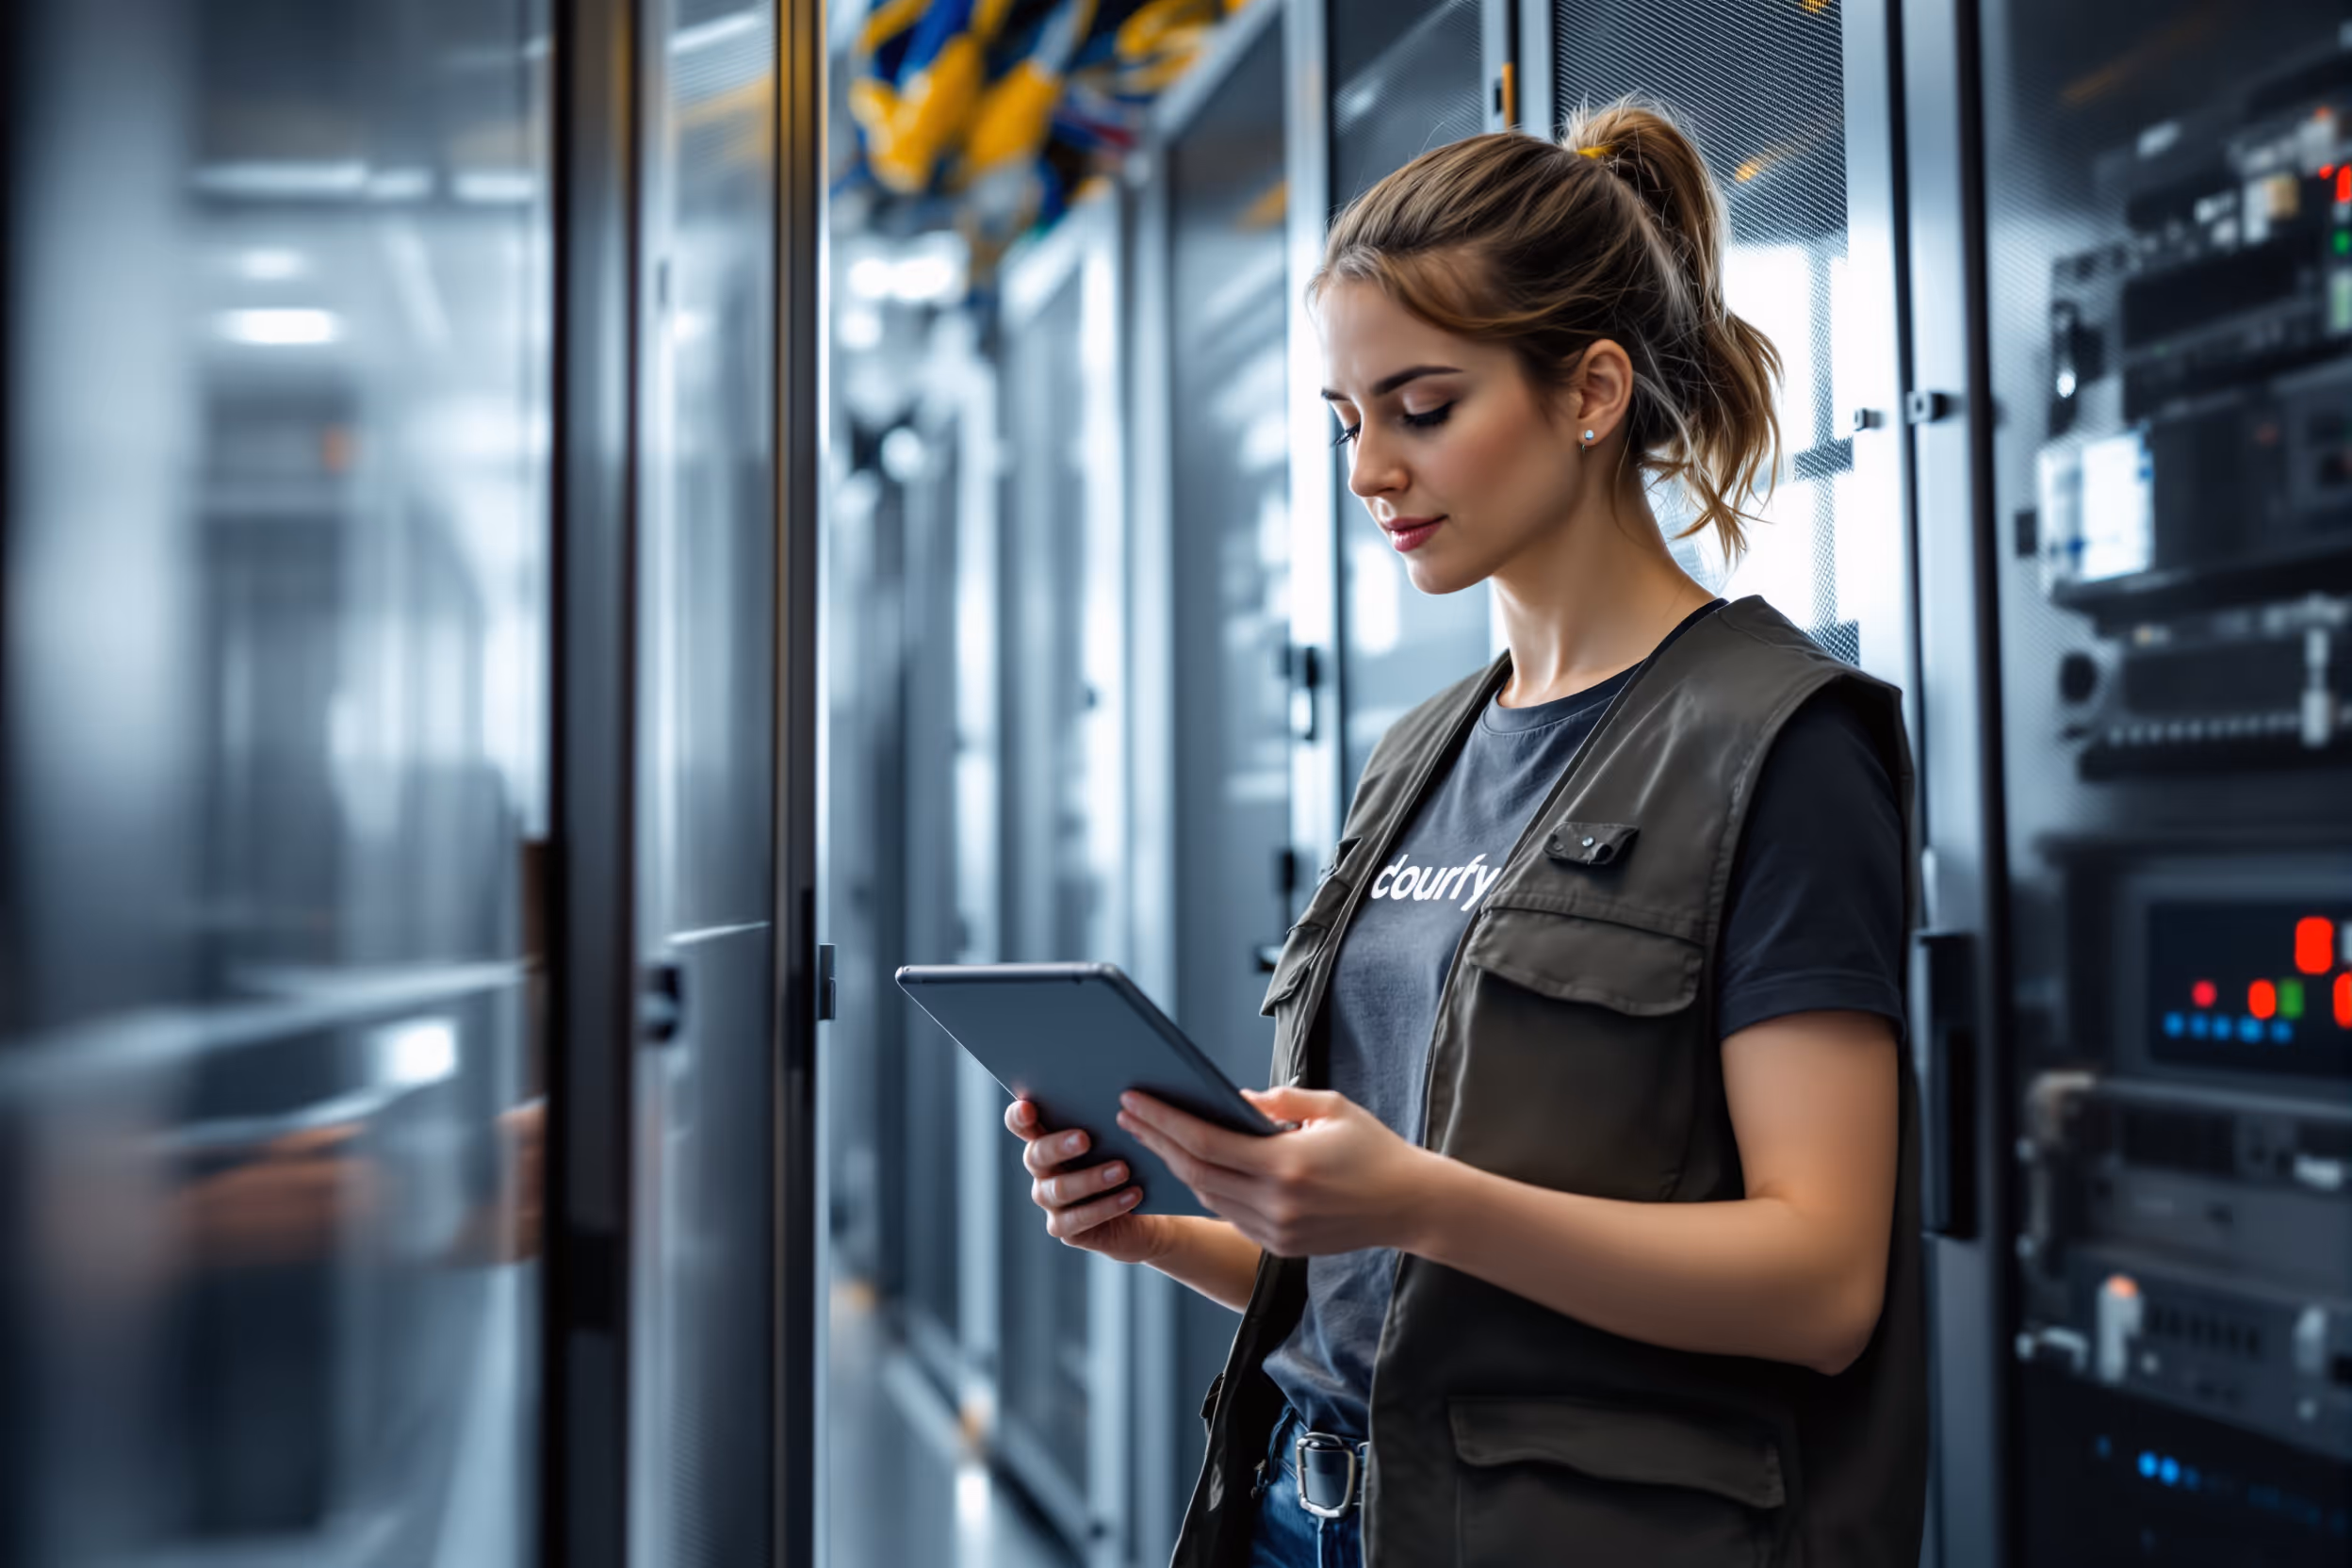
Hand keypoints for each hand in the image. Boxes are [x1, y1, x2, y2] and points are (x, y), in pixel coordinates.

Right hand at [1006, 1099, 1181, 1266]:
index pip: (1020, 1124)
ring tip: (1123, 1169)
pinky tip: (1132, 1195)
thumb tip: (1120, 1094)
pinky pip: (1079, 1219)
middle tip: (1085, 1138)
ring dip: (1092, 1178)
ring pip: (1059, 1189)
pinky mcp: (1063, 1228)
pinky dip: (1108, 1206)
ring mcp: (1049, 1201)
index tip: (1028, 1107)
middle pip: (1036, 1155)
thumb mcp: (1117, 1135)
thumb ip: (1106, 1117)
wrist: (1140, 1203)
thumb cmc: (1127, 1157)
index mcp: (1046, 1138)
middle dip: (1059, 1146)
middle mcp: (1041, 1170)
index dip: (1018, 1117)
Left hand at [1116, 1086, 1437, 1257]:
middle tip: (1129, 1115)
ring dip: (1178, 1167)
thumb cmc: (1374, 1149)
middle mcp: (1276, 1204)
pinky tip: (1193, 1167)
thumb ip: (1280, 1102)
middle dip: (1158, 1141)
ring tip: (1155, 1137)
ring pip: (1208, 1197)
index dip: (1164, 1121)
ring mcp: (1276, 1231)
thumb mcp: (1332, 1108)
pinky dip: (1207, 1190)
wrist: (1411, 1207)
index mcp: (1286, 1165)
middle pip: (1195, 1172)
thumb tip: (1233, 1098)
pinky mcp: (1280, 1247)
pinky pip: (1229, 1216)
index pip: (1206, 1142)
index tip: (1135, 1101)